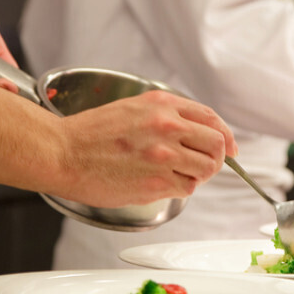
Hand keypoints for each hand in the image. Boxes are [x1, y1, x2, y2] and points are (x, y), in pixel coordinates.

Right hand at [60, 90, 237, 206]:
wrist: (62, 152)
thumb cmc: (91, 134)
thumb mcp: (133, 109)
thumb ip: (166, 116)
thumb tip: (196, 133)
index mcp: (162, 105)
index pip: (211, 119)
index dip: (226, 135)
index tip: (230, 147)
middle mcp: (167, 126)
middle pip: (217, 144)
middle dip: (218, 157)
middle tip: (206, 165)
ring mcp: (164, 155)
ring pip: (207, 168)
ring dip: (199, 174)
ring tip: (179, 175)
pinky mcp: (157, 181)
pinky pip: (187, 188)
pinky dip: (182, 188)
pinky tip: (164, 183)